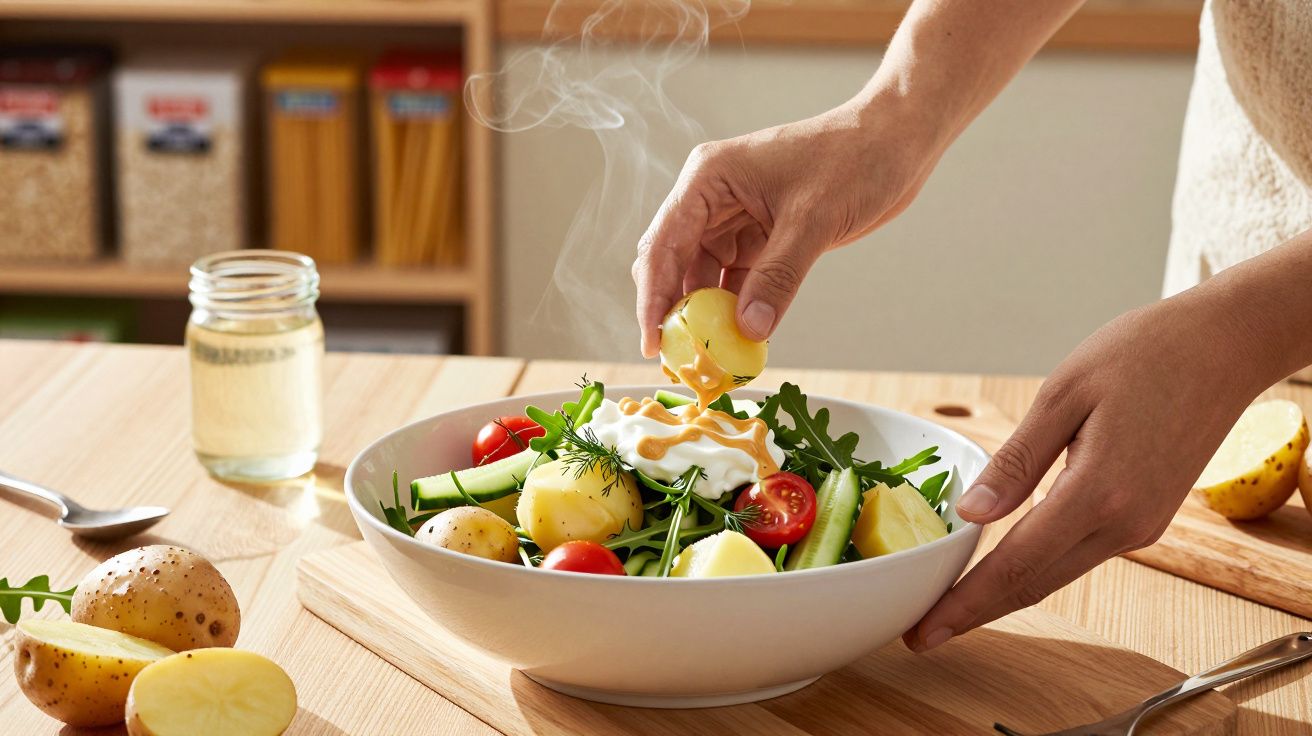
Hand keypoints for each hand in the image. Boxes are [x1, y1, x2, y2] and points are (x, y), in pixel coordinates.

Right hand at [630, 101, 941, 356]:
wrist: (896, 142)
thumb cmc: (854, 158)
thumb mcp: (814, 219)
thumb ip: (778, 276)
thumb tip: (747, 329)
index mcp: (709, 178)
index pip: (663, 244)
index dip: (652, 297)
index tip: (652, 342)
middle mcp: (712, 198)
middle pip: (673, 263)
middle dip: (672, 311)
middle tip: (677, 359)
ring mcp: (735, 218)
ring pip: (702, 276)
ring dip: (705, 315)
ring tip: (709, 357)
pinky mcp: (760, 236)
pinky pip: (735, 280)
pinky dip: (735, 309)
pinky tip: (740, 338)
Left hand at [904, 292, 1272, 651]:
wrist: (1224, 347)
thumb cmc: (1144, 354)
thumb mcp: (1063, 394)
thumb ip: (1016, 461)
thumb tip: (972, 513)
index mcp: (1098, 493)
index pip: (1017, 566)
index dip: (966, 604)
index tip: (924, 631)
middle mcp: (1125, 524)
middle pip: (1036, 584)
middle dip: (976, 612)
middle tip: (922, 632)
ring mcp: (1141, 527)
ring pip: (1057, 573)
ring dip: (1004, 593)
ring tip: (950, 604)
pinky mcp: (1146, 519)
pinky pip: (1079, 552)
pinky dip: (1036, 565)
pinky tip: (1002, 563)